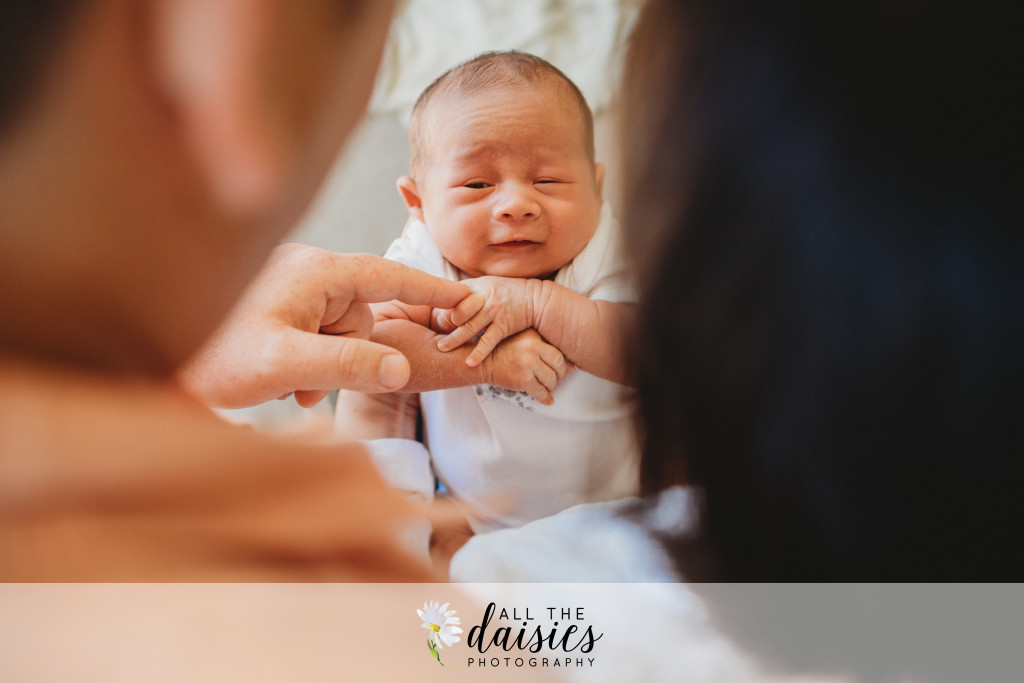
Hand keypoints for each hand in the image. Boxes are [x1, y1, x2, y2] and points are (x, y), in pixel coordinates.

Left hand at [180, 244, 468, 407]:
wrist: (146, 355)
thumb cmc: (210, 353)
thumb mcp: (283, 364)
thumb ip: (346, 364)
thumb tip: (401, 368)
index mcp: (314, 273)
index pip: (387, 276)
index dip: (430, 290)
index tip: (466, 298)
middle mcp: (304, 272)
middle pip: (361, 314)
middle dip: (347, 354)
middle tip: (306, 385)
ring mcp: (289, 288)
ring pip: (338, 329)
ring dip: (323, 364)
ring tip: (286, 386)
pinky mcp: (276, 306)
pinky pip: (315, 333)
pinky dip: (308, 362)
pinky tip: (279, 381)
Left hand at [436, 276, 543, 366]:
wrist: (539, 300)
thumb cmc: (511, 294)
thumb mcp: (489, 286)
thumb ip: (470, 292)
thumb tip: (447, 302)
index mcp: (478, 285)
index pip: (453, 294)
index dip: (442, 305)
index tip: (433, 317)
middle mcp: (484, 296)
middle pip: (458, 310)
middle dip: (445, 322)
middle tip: (433, 332)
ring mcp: (494, 311)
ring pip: (469, 326)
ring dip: (454, 339)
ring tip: (441, 348)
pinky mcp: (504, 325)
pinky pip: (488, 340)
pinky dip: (478, 352)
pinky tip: (469, 362)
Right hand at [480, 328, 570, 404]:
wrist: (482, 361)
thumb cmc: (503, 350)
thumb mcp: (523, 341)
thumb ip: (544, 347)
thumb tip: (572, 366)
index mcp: (534, 337)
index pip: (558, 351)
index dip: (563, 362)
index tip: (563, 368)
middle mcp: (532, 348)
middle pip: (558, 365)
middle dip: (560, 375)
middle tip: (556, 379)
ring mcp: (528, 364)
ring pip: (551, 379)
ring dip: (552, 386)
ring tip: (548, 387)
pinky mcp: (522, 380)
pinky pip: (541, 391)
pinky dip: (546, 398)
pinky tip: (548, 400)